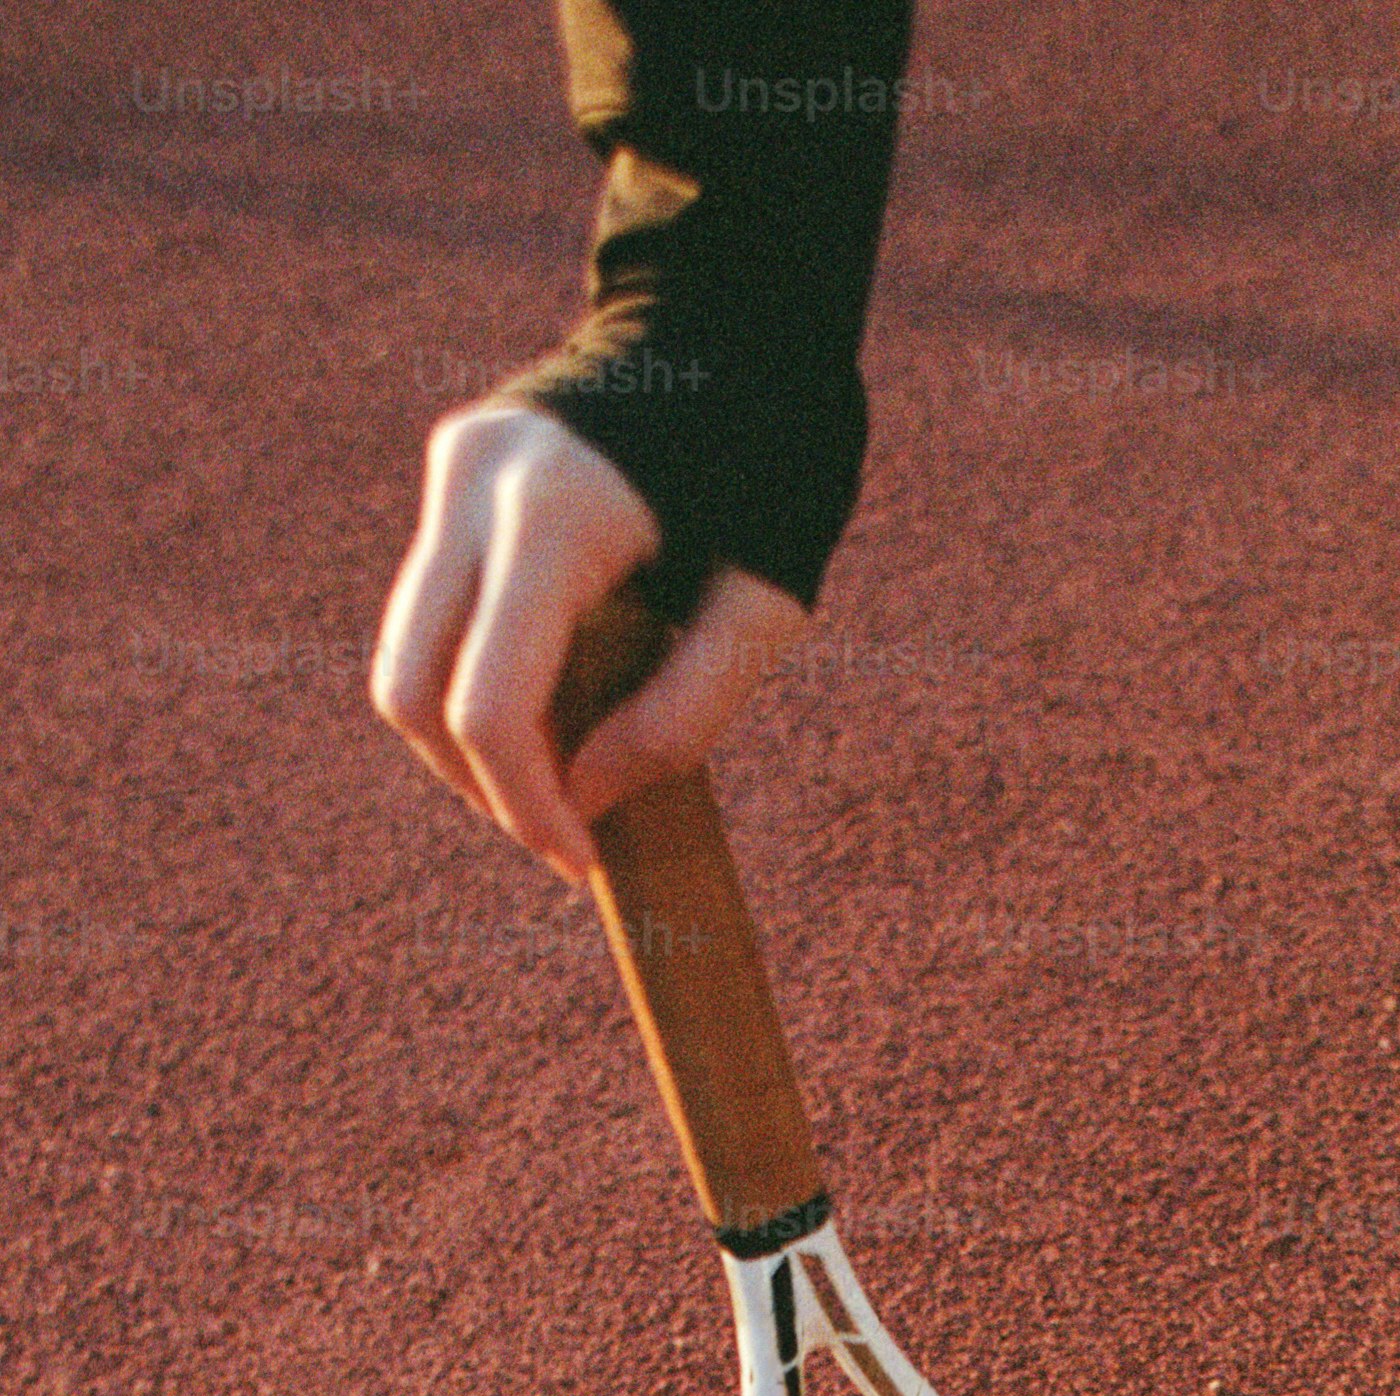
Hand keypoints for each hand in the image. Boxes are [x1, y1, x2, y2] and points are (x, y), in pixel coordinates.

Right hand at [370, 401, 809, 882]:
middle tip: (562, 834)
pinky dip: (476, 680)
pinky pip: (433, 611)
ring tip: (559, 782)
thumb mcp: (768, 602)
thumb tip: (586, 796)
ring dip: (465, 743)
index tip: (583, 858)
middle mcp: (474, 482)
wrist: (740, 311)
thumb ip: (686, 712)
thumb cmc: (776, 457)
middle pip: (410, 690)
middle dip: (478, 787)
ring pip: (402, 656)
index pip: (488, 706)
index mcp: (553, 513)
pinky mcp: (454, 468)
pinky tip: (554, 707)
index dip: (526, 805)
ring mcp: (451, 468)